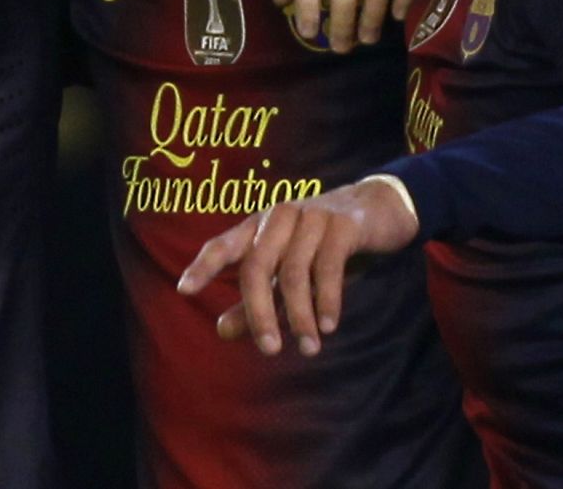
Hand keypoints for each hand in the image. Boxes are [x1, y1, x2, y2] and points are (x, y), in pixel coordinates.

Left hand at [177, 178, 418, 356]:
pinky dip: (327, 300)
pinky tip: (328, 326)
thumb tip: (220, 330)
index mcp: (259, 226)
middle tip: (269, 350)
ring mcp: (311, 217)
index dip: (203, 266)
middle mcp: (279, 217)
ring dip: (300, 316)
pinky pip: (328, 267)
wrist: (379, 212)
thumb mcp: (288, 274)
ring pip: (294, 272)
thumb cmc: (324, 247)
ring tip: (309, 348)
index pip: (223, 244)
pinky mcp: (342, 225)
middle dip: (260, 312)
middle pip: (257, 266)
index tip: (183, 290)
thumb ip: (255, 301)